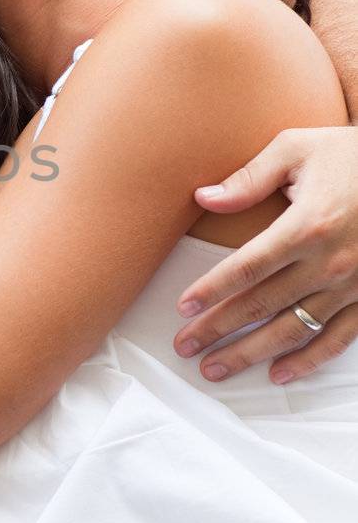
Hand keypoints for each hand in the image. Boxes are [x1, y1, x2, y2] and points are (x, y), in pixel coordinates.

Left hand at [173, 126, 357, 383]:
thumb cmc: (352, 155)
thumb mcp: (298, 148)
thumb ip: (249, 177)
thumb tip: (202, 197)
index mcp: (307, 225)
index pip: (246, 267)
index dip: (211, 291)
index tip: (183, 308)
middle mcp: (330, 262)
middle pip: (261, 305)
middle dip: (218, 329)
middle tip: (184, 346)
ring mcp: (353, 286)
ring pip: (293, 330)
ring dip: (251, 353)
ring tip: (215, 369)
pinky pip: (337, 339)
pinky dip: (308, 361)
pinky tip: (279, 374)